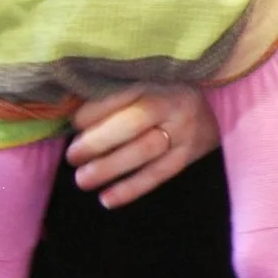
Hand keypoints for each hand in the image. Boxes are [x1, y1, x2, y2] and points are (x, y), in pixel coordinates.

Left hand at [66, 84, 218, 208]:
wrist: (205, 111)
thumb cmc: (158, 95)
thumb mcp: (139, 83)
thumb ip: (111, 95)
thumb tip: (71, 120)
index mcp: (155, 78)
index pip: (121, 93)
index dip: (94, 111)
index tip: (73, 123)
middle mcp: (172, 102)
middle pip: (134, 122)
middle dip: (98, 142)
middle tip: (73, 157)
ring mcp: (184, 130)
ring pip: (146, 150)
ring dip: (110, 168)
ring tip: (83, 180)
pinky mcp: (188, 155)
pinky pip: (159, 174)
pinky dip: (131, 189)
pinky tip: (107, 200)